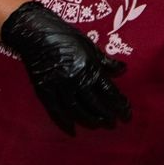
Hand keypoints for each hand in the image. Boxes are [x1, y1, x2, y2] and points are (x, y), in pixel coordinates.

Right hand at [0, 0, 131, 132]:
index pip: (109, 92)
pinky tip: (73, 130)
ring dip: (89, 121)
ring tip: (99, 126)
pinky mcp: (43, 90)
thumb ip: (106, 61)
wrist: (36, 33)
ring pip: (76, 110)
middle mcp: (75, 79)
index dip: (119, 104)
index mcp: (89, 67)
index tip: (127, 113)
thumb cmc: (66, 37)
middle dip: (107, 115)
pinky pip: (55, 111)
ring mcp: (58, 86)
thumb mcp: (90, 46)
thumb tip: (124, 69)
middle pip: (94, 104)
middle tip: (115, 124)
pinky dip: (64, 123)